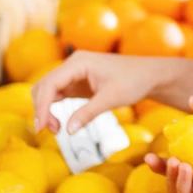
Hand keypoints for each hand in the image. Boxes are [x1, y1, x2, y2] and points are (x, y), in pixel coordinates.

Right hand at [32, 52, 182, 133]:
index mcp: (79, 62)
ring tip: (56, 129)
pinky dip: (53, 108)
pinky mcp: (77, 81)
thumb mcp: (112, 98)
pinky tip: (59, 122)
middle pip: (44, 86)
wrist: (150, 75)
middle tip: (50, 131)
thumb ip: (88, 113)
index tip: (41, 127)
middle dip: (42, 109)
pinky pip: (57, 94)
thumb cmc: (135, 81)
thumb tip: (67, 130)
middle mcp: (72, 64)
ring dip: (46, 109)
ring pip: (48, 90)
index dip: (42, 107)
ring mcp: (74, 72)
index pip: (50, 84)